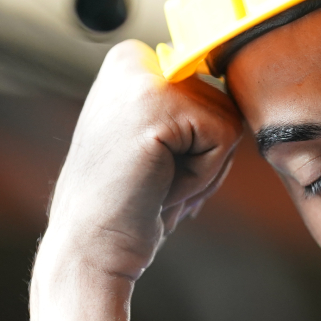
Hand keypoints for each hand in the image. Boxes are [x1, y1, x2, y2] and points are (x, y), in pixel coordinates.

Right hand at [25, 40, 243, 320]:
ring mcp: (141, 82)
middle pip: (222, 99)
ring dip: (206, 168)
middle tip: (159, 188)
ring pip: (227, 121)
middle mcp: (130, 62)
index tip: (159, 175)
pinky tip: (158, 194)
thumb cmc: (123, 217)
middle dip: (206, 154)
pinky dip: (202, 176)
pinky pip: (222, 139)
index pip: (209, 83)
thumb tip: (234, 81)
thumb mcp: (157, 154)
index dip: (202, 141)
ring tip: (158, 192)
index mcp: (127, 65)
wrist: (86, 259)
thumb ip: (186, 116)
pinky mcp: (159, 111)